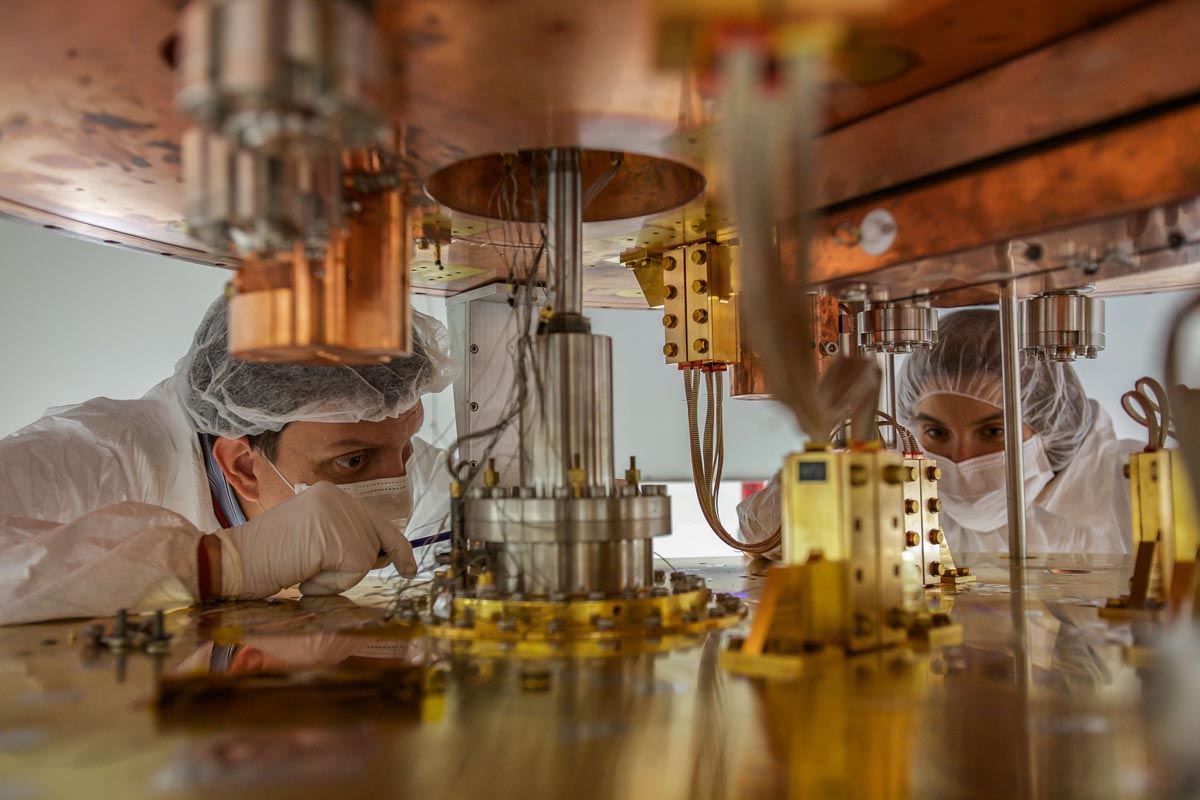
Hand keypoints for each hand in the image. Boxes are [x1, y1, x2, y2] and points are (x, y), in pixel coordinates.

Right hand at [213, 482, 416, 599]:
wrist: (232, 561)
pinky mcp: (336, 536)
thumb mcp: (309, 538)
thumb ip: (340, 538)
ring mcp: (337, 514)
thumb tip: (376, 554)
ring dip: (339, 577)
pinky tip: (304, 575)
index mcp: (328, 494)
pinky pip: (356, 571)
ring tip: (304, 569)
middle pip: (379, 536)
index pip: (373, 519)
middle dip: (373, 562)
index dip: (395, 544)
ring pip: (366, 559)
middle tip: (379, 575)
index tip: (409, 565)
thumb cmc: (264, 558)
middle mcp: (336, 497)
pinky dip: (332, 583)